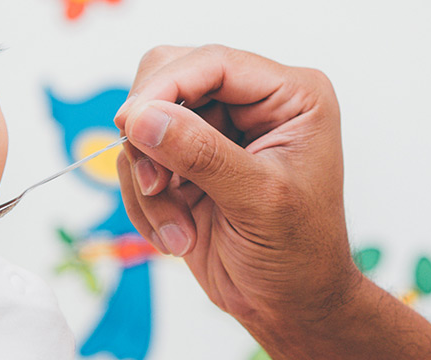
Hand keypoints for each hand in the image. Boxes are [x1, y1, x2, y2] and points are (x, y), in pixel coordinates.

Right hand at [116, 45, 430, 358]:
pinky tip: (177, 237)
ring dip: (150, 184)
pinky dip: (145, 204)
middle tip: (156, 184)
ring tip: (180, 230)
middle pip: (168, 79)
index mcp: (291, 96)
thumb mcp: (258, 202)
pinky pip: (138, 162)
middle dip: (153, 136)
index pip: (213, 63)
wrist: (290, 307)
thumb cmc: (299, 257)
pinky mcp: (188, 163)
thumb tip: (144, 117)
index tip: (131, 123)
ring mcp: (217, 133)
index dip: (165, 87)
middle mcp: (253, 104)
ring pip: (146, 126)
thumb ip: (202, 154)